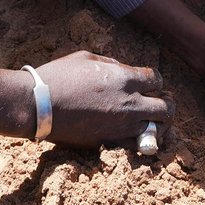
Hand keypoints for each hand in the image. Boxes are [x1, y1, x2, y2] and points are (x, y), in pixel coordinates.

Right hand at [33, 52, 171, 147]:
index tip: (148, 83)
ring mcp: (122, 126)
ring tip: (153, 121)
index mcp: (125, 79)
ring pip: (158, 129)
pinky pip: (139, 145)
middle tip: (159, 103)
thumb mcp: (86, 58)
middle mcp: (130, 103)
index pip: (157, 80)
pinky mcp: (111, 142)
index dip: (155, 81)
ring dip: (159, 124)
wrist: (38, 105)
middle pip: (166, 107)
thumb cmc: (58, 76)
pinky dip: (143, 141)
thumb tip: (122, 69)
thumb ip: (110, 64)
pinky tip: (138, 135)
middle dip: (166, 104)